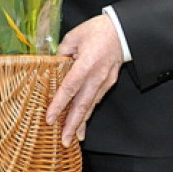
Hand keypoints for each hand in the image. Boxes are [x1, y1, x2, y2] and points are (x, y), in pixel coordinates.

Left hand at [46, 15, 123, 146]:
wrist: (122, 30)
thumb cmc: (98, 30)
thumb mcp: (74, 36)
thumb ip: (62, 52)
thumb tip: (53, 64)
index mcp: (86, 64)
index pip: (69, 88)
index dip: (59, 105)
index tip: (50, 118)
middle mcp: (96, 77)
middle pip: (82, 105)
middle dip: (72, 125)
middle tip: (64, 141)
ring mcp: (105, 81)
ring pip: (91, 105)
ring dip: (81, 122)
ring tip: (74, 138)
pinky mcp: (109, 82)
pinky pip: (96, 99)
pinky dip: (89, 111)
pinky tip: (84, 121)